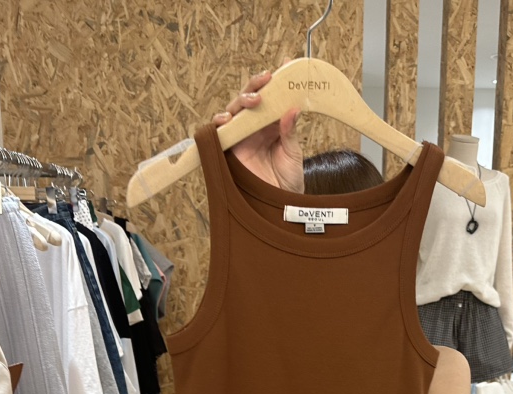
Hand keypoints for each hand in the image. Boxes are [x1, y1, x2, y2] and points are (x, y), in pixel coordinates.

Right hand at [211, 70, 303, 192]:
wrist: (279, 209)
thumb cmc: (288, 183)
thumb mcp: (293, 155)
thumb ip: (290, 132)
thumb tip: (293, 108)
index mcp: (273, 126)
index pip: (273, 98)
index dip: (278, 82)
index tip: (288, 65)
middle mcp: (255, 129)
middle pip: (251, 100)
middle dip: (257, 86)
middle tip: (268, 78)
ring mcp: (241, 138)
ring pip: (235, 110)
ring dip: (242, 101)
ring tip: (255, 99)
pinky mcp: (228, 150)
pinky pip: (219, 132)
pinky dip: (220, 123)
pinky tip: (228, 119)